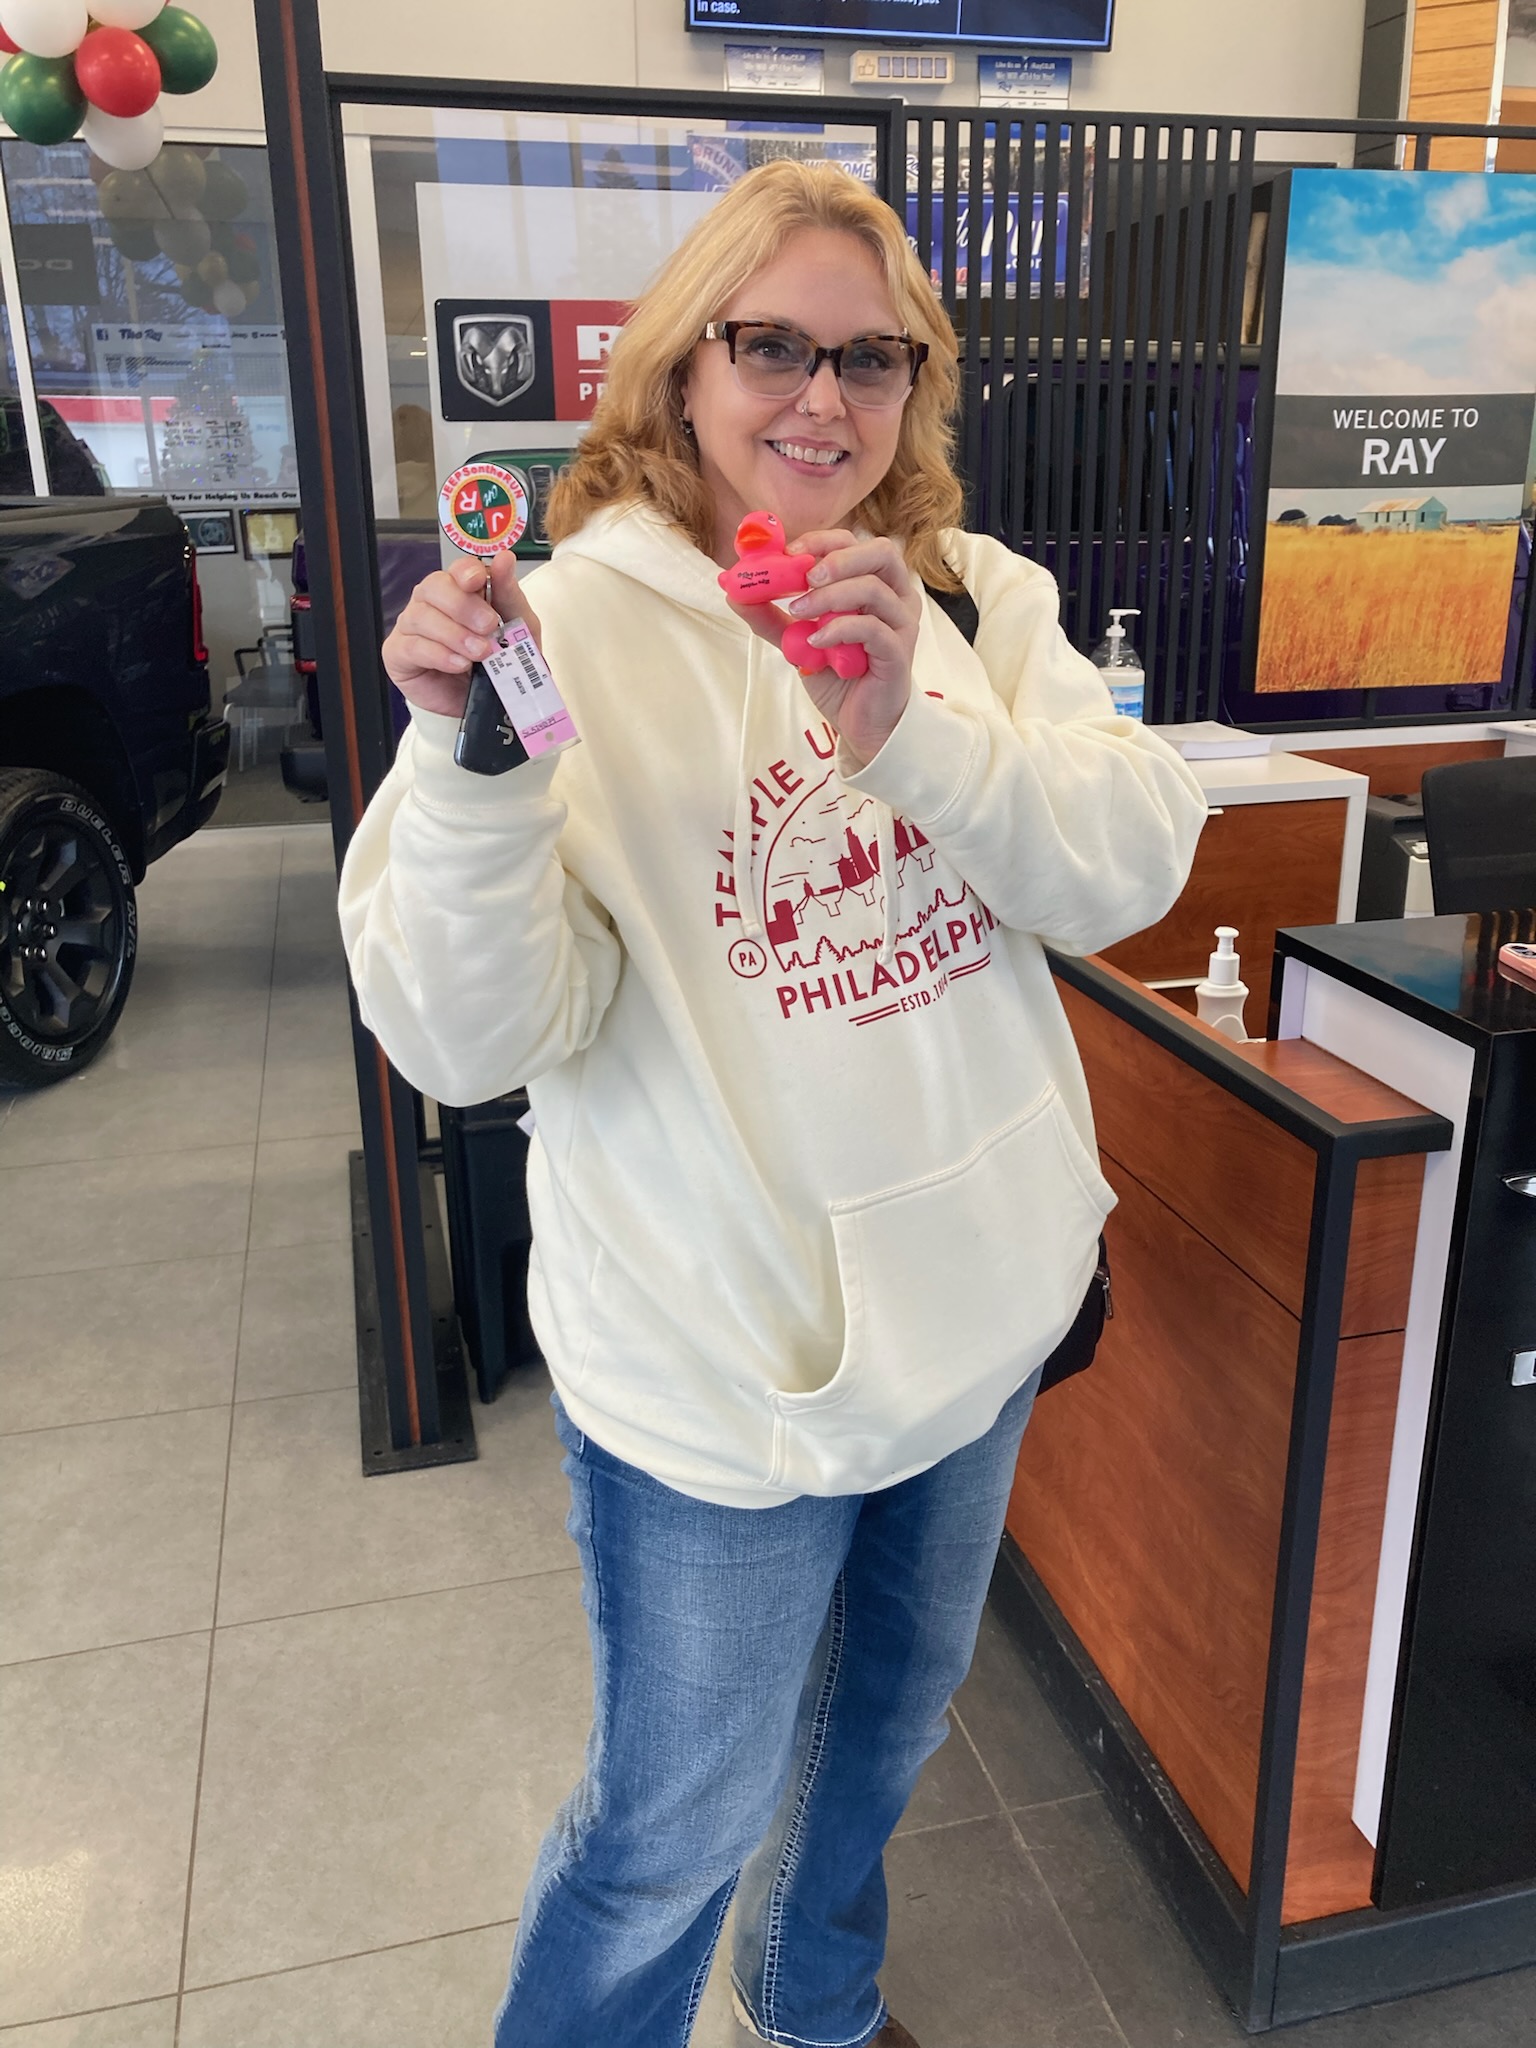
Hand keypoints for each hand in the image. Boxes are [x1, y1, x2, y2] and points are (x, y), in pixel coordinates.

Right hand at [381, 552, 538, 718]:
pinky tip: (459, 664)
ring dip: (455, 634)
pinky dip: (439, 654)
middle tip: (488, 626)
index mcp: (460, 590)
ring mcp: (412, 627)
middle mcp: (431, 602)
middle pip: (434, 587)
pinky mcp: (399, 653)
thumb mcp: (517, 629)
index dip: (465, 571)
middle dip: (463, 605)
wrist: (487, 706)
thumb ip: (510, 595)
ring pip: (422, 616)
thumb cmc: (498, 662)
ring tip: (479, 653)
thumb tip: (505, 559)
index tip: (478, 580)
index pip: (456, 569)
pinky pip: (413, 646)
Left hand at [727, 529, 919, 767]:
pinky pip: (873, 628)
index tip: (787, 554)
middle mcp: (895, 597)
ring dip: (830, 596)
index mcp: (874, 583)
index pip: (854, 542)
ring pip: (873, 589)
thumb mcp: (798, 640)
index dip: (821, 541)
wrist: (860, 722)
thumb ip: (771, 616)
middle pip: (880, 552)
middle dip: (836, 557)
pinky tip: (816, 641)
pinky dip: (839, 629)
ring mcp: (901, 624)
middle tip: (804, 575)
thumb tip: (733, 591)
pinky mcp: (898, 652)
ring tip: (799, 612)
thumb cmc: (839, 674)